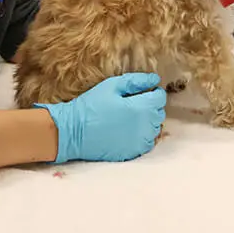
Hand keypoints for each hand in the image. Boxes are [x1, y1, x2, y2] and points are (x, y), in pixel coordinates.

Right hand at [34, 73, 166, 163]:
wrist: (73, 132)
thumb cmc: (91, 105)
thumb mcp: (112, 86)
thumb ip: (136, 81)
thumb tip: (155, 79)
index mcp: (141, 108)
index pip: (160, 98)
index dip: (152, 92)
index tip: (140, 92)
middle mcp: (145, 127)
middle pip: (159, 113)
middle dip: (150, 106)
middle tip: (133, 103)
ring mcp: (139, 142)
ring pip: (154, 128)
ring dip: (147, 121)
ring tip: (129, 118)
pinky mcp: (133, 153)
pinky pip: (147, 143)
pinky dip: (142, 136)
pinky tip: (128, 131)